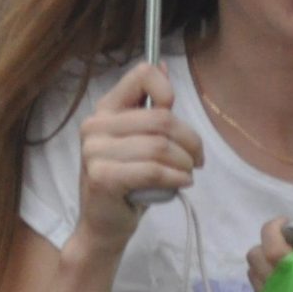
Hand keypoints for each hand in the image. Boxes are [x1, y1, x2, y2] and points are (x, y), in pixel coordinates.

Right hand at [71, 63, 203, 252]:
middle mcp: (95, 125)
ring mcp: (95, 151)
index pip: (141, 74)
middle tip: (197, 160)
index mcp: (105, 109)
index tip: (175, 116)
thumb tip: (163, 65)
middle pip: (162, 118)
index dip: (167, 91)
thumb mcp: (140, 141)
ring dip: (185, 164)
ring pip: (160, 146)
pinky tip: (180, 184)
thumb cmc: (128, 183)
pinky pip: (153, 170)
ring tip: (187, 174)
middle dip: (190, 141)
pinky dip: (175, 178)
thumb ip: (150, 107)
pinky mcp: (102, 176)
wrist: (104, 226)